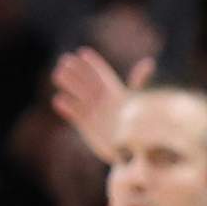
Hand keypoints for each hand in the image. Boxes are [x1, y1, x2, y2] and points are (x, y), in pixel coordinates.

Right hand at [51, 47, 154, 162]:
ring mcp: (92, 111)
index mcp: (117, 92)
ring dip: (68, 84)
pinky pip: (74, 113)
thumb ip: (140, 83)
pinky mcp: (85, 124)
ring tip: (58, 74)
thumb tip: (148, 62)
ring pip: (78, 94)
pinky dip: (66, 107)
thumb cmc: (141, 129)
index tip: (83, 52)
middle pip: (87, 81)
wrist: (133, 153)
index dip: (94, 63)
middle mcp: (102, 100)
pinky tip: (59, 101)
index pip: (102, 74)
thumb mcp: (141, 104)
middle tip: (65, 60)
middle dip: (76, 70)